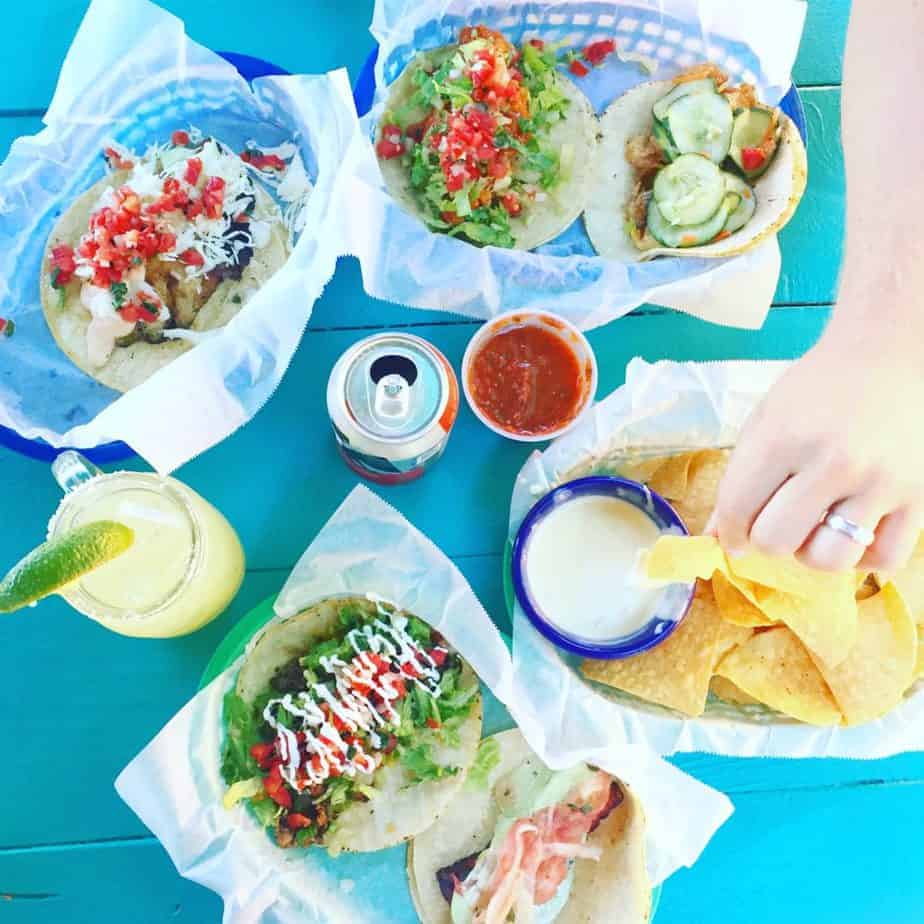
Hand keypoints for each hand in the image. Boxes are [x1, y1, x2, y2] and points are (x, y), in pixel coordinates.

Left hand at [709, 319, 923, 571]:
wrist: (891, 353)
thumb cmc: (819, 387)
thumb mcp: (766, 420)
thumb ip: (739, 478)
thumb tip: (717, 535)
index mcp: (783, 438)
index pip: (738, 509)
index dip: (730, 533)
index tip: (735, 537)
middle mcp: (832, 462)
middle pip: (776, 542)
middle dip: (767, 539)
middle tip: (778, 522)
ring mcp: (880, 483)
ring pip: (828, 560)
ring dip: (812, 552)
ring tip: (816, 527)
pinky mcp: (919, 497)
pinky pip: (883, 558)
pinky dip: (863, 556)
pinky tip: (854, 530)